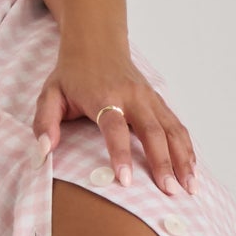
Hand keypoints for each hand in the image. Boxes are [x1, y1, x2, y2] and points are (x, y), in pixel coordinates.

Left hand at [31, 43, 197, 194]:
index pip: (115, 127)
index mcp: (104, 96)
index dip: (121, 153)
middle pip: (152, 131)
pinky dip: (187, 148)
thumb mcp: (50, 94)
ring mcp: (149, 98)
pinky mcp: (158, 102)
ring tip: (189, 187)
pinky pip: (177, 126)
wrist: (96, 43)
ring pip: (171, 129)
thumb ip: (45, 121)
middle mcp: (132, 96)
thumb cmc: (72, 74)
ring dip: (183, 158)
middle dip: (162, 163)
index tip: (126, 180)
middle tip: (168, 191)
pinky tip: (191, 169)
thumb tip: (44, 150)